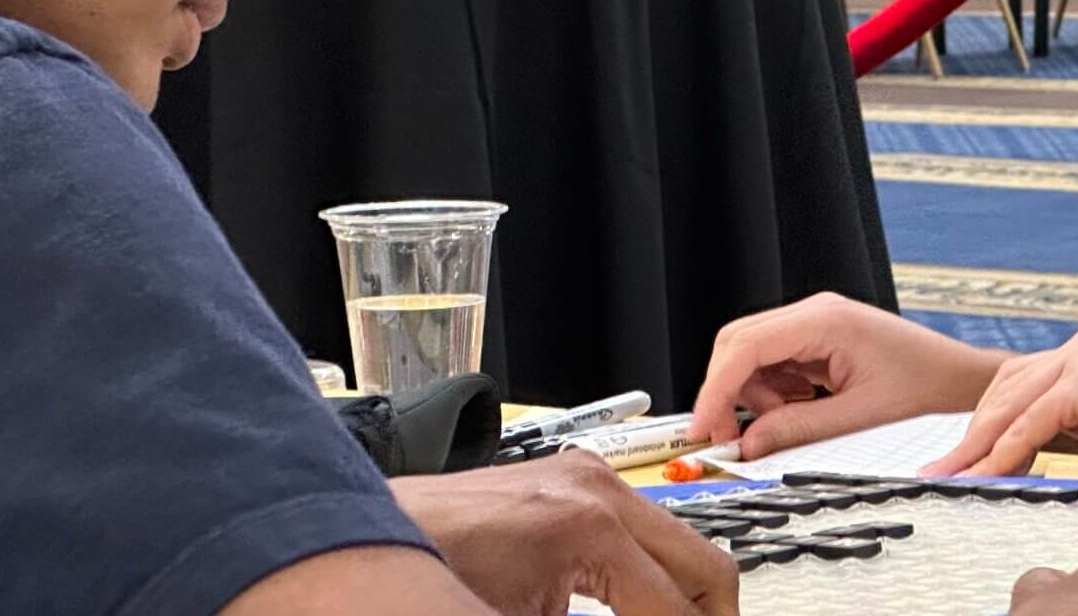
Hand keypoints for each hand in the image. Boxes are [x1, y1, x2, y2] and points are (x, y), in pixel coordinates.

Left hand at [390, 454, 736, 615]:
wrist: (371, 533)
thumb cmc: (432, 575)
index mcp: (590, 529)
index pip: (678, 610)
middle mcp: (599, 489)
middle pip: (706, 565)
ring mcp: (590, 475)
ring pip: (682, 542)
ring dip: (684, 597)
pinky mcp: (577, 476)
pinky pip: (644, 528)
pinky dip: (652, 572)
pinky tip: (640, 608)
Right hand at [690, 291, 1006, 457]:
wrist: (961, 380)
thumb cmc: (926, 388)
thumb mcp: (859, 417)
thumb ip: (799, 429)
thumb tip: (749, 444)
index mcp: (825, 319)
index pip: (746, 345)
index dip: (716, 387)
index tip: (705, 426)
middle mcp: (815, 313)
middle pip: (740, 343)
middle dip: (726, 391)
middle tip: (727, 436)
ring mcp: (816, 324)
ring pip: (753, 356)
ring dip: (753, 395)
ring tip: (785, 423)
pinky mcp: (819, 340)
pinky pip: (775, 364)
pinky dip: (773, 393)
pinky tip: (800, 410)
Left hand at [925, 323, 1077, 476]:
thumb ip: (1072, 423)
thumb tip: (1027, 449)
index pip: (1021, 378)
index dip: (991, 416)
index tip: (969, 449)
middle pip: (1008, 385)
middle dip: (976, 430)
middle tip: (950, 464)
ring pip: (1013, 401)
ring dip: (982, 441)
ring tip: (960, 472)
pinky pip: (1033, 420)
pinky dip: (1009, 448)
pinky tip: (994, 470)